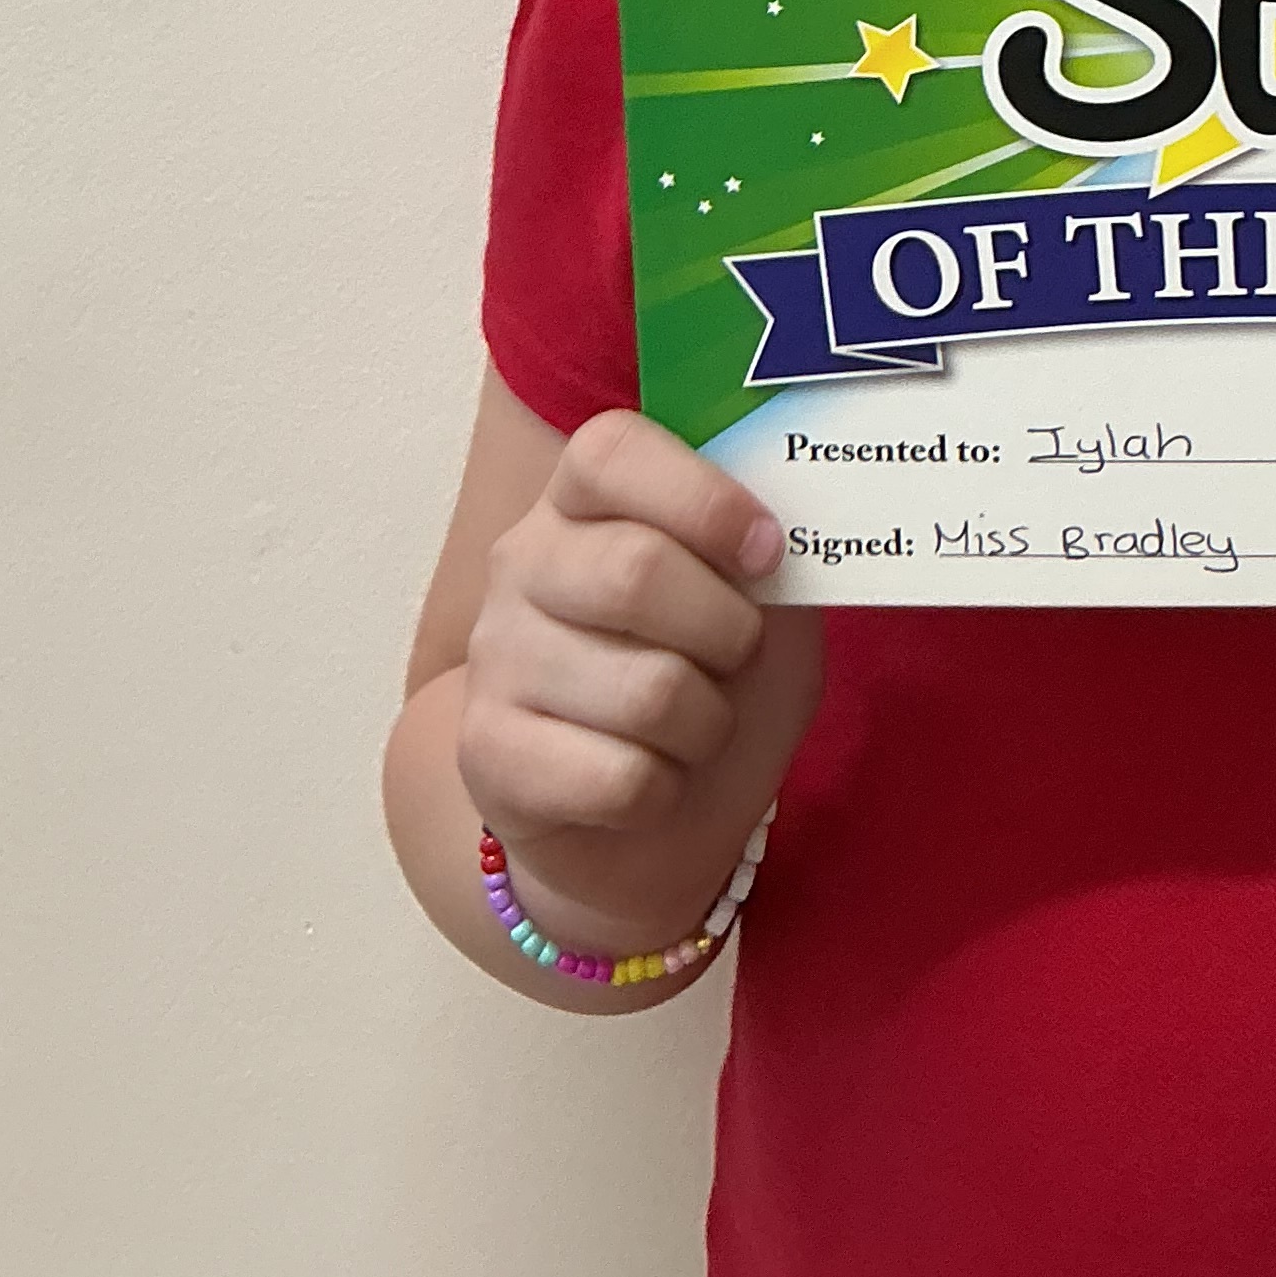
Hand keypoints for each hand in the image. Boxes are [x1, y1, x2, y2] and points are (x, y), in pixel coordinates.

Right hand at [457, 412, 822, 933]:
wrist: (654, 825)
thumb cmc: (715, 686)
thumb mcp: (766, 605)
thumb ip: (772, 553)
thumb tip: (789, 521)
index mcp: (586, 500)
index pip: (613, 451)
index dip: (703, 497)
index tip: (766, 551)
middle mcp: (524, 562)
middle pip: (634, 570)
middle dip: (728, 631)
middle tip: (738, 657)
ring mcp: (496, 657)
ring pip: (646, 691)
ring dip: (707, 724)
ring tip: (692, 728)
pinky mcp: (486, 754)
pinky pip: (619, 778)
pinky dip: (664, 791)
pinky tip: (646, 783)